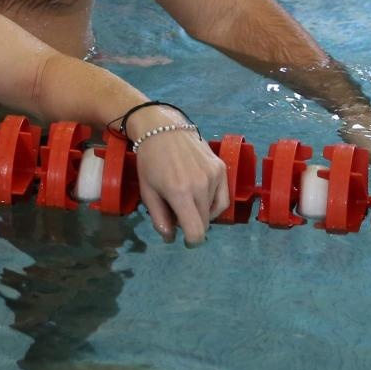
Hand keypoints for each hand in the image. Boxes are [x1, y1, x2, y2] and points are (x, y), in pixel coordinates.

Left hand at [130, 110, 229, 245]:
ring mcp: (214, 176)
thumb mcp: (147, 191)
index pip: (196, 231)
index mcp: (179, 193)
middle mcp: (201, 186)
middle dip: (193, 225)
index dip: (192, 241)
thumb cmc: (150, 161)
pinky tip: (201, 197)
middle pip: (205, 223)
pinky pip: (223, 197)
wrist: (162, 128)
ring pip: (214, 211)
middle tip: (178, 214)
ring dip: (202, 213)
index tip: (185, 240)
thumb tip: (171, 238)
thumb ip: (159, 218)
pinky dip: (213, 203)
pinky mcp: (221, 168)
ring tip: (188, 201)